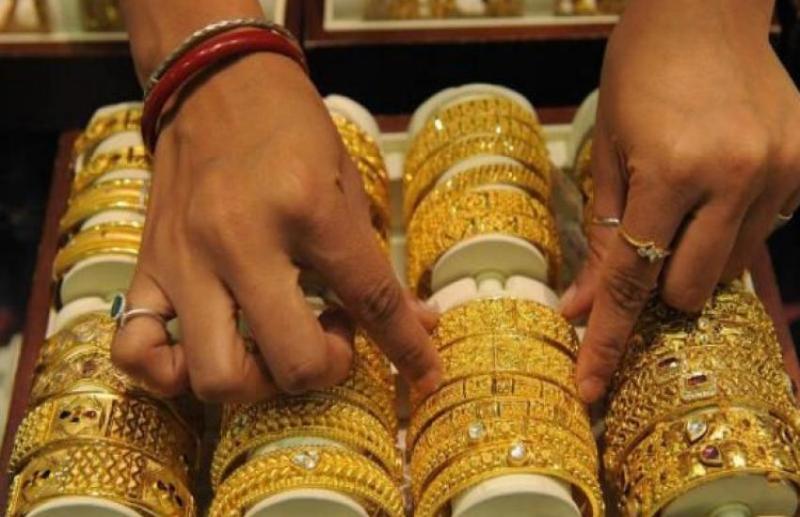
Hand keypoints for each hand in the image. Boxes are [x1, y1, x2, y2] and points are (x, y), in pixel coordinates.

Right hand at [111, 54, 441, 401]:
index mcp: (306, 208)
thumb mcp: (346, 187)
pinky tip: (203, 355)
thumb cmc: (292, 129)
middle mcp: (240, 240)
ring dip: (261, 382)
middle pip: (292, 361)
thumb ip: (377, 265)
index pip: (370, 300)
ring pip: (217, 376)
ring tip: (274, 346)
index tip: (426, 378)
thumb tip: (420, 326)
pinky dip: (169, 374)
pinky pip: (135, 349)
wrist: (215, 81)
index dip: (408, 351)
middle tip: (332, 335)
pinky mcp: (147, 266)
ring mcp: (185, 259)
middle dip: (327, 367)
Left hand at [560, 0, 799, 402]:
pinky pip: (763, 232)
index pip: (632, 280)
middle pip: (688, 289)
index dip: (608, 340)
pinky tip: (720, 181)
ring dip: (697, 255)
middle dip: (658, 285)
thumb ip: (602, 237)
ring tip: (685, 197)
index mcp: (673, 171)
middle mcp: (738, 178)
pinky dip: (733, 226)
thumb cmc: (640, 75)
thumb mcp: (606, 154)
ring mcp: (782, 173)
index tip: (591, 388)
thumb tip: (581, 308)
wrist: (704, 12)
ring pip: (729, 268)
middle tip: (648, 241)